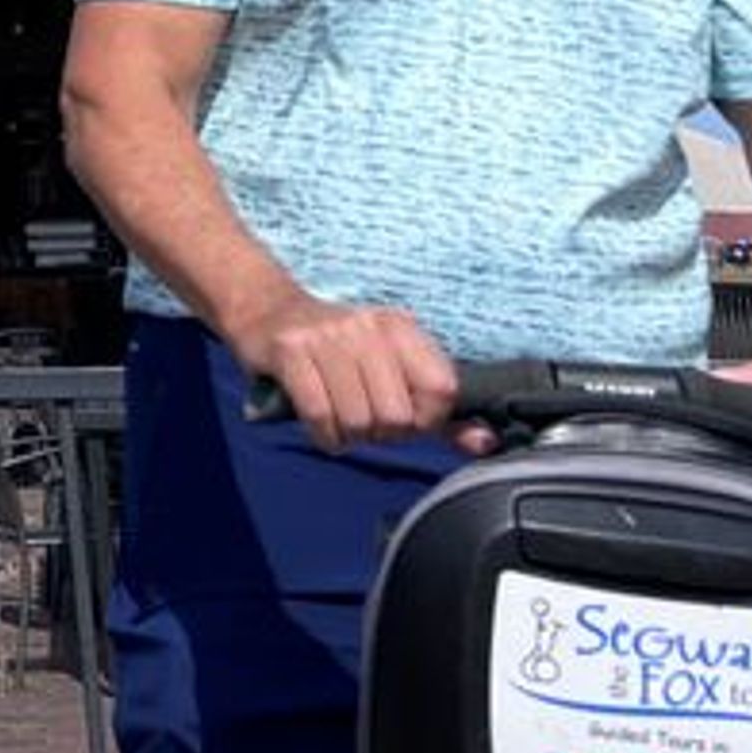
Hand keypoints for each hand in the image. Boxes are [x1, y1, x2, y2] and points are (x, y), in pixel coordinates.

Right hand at [237, 294, 462, 450]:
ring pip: (358, 420)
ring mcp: (326, 336)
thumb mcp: (392, 367)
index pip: (441, 389)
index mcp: (401, 327)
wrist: (267, 310)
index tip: (404, 415)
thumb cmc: (337, 350)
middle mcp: (368, 326)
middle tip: (364, 418)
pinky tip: (320, 423)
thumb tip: (484, 442)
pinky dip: (323, 434)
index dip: (425, 418)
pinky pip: (320, 416)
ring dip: (348, 435)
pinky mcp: (290, 351)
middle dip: (380, 431)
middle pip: (398, 414)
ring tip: (340, 417)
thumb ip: (440, 411)